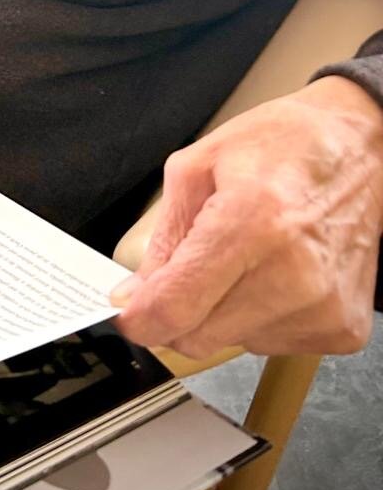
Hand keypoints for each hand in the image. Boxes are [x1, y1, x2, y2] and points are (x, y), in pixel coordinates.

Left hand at [112, 76, 382, 358]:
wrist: (362, 150)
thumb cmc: (282, 146)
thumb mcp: (196, 168)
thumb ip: (162, 239)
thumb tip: (136, 296)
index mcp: (251, 223)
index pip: (176, 307)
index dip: (140, 318)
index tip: (129, 314)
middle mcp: (294, 274)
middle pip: (199, 337)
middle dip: (179, 310)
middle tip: (190, 268)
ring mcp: (324, 307)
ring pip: (233, 344)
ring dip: (223, 311)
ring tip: (247, 258)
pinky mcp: (344, 328)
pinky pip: (273, 343)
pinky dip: (261, 316)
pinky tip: (276, 273)